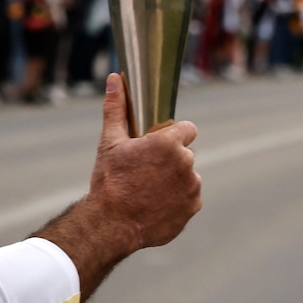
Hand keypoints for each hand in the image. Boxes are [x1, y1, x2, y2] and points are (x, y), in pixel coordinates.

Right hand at [87, 73, 201, 249]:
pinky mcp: (193, 208)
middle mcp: (186, 163)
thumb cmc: (109, 180)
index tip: (157, 145)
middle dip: (169, 160)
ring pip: (187, 176)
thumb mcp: (110, 142)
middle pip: (184, 154)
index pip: (187, 129)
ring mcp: (192, 187)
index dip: (172, 135)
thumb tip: (115, 78)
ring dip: (174, 180)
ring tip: (147, 190)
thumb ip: (116, 108)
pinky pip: (188, 198)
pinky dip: (176, 200)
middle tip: (144, 171)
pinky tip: (155, 204)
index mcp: (168, 143)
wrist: (112, 224)